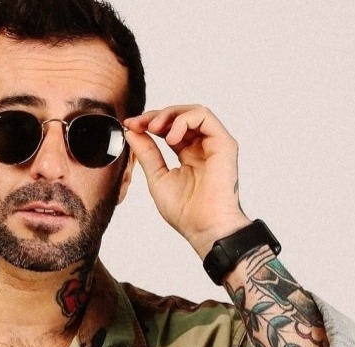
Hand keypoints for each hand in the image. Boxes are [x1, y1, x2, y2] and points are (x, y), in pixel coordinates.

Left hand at [123, 105, 251, 257]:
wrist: (204, 227)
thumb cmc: (185, 211)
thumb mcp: (157, 176)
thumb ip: (146, 153)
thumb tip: (131, 132)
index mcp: (188, 155)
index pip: (169, 128)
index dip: (149, 123)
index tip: (130, 126)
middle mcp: (203, 147)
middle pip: (180, 116)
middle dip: (156, 115)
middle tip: (138, 123)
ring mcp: (214, 144)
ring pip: (193, 112)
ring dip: (169, 115)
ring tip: (154, 128)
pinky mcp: (224, 143)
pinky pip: (204, 117)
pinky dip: (183, 120)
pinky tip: (170, 136)